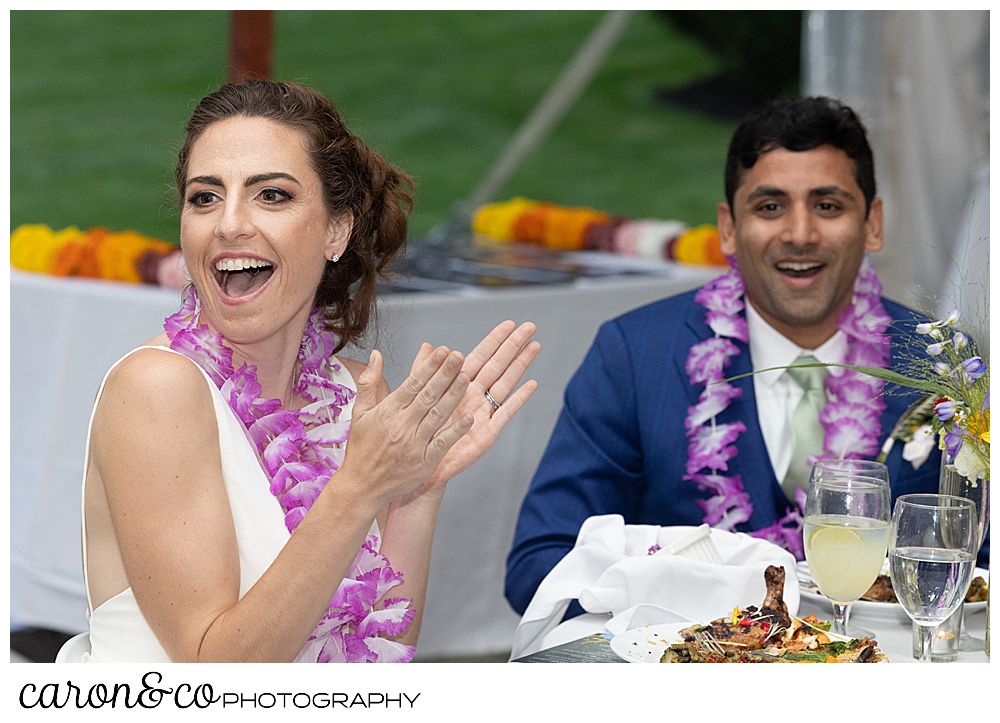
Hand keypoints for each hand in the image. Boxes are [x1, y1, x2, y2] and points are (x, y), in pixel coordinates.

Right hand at [338, 346, 473, 508]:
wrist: (361, 486)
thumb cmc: (361, 449)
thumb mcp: (358, 413)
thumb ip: (368, 382)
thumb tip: (376, 354)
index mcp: (387, 411)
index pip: (412, 384)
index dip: (429, 366)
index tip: (443, 351)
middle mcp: (402, 425)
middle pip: (427, 395)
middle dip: (444, 374)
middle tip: (459, 357)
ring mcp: (414, 444)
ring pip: (437, 415)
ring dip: (453, 396)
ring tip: (467, 378)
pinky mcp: (424, 462)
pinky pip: (442, 443)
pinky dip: (455, 431)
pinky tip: (468, 418)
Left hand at [405, 321, 539, 495]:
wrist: (416, 465)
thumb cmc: (416, 432)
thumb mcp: (413, 397)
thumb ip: (421, 371)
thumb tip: (428, 345)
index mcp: (457, 385)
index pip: (479, 356)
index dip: (494, 340)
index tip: (509, 323)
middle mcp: (473, 396)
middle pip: (497, 365)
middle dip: (513, 345)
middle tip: (530, 327)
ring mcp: (483, 412)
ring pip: (505, 383)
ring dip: (520, 365)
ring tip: (535, 347)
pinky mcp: (487, 432)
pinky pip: (505, 412)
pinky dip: (518, 399)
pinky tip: (532, 384)